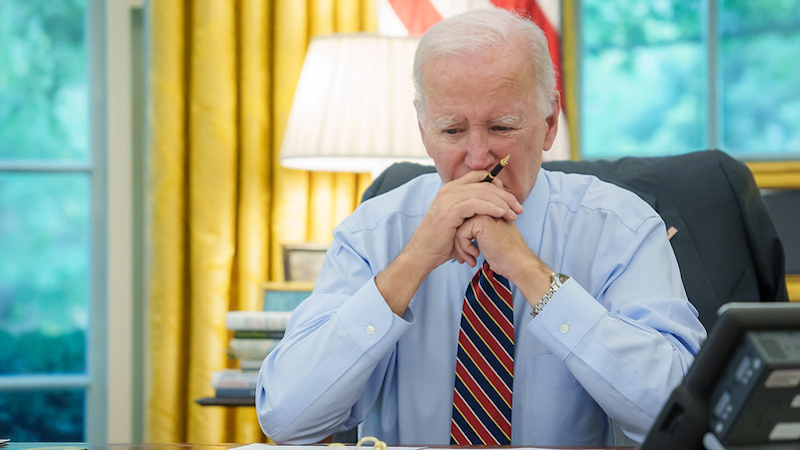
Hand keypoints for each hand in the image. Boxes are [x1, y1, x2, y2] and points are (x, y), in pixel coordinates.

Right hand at [406, 171, 523, 272]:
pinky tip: (503, 214)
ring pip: (483, 192)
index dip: (499, 185)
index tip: (512, 200)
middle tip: (519, 208)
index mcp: (451, 189)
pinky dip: (492, 208)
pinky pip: (477, 203)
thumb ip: (473, 212)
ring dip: (502, 203)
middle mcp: (449, 189)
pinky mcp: (450, 209)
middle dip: (505, 196)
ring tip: (515, 214)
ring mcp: (448, 198)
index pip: (480, 177)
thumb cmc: (442, 242)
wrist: (423, 254)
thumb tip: (494, 210)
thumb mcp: (459, 222)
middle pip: (485, 184)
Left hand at [454, 215, 552, 305]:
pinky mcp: (481, 221)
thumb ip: (477, 230)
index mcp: (490, 210)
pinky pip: (460, 233)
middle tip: (465, 258)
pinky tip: (476, 255)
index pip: (464, 221)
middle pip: (459, 223)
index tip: (469, 254)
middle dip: (460, 243)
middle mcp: (487, 208)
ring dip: (461, 247)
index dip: (463, 239)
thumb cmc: (506, 255)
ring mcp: (485, 213)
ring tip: (471, 258)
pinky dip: (464, 248)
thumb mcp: (490, 237)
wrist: (518, 263)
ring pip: (458, 228)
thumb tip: (458, 233)